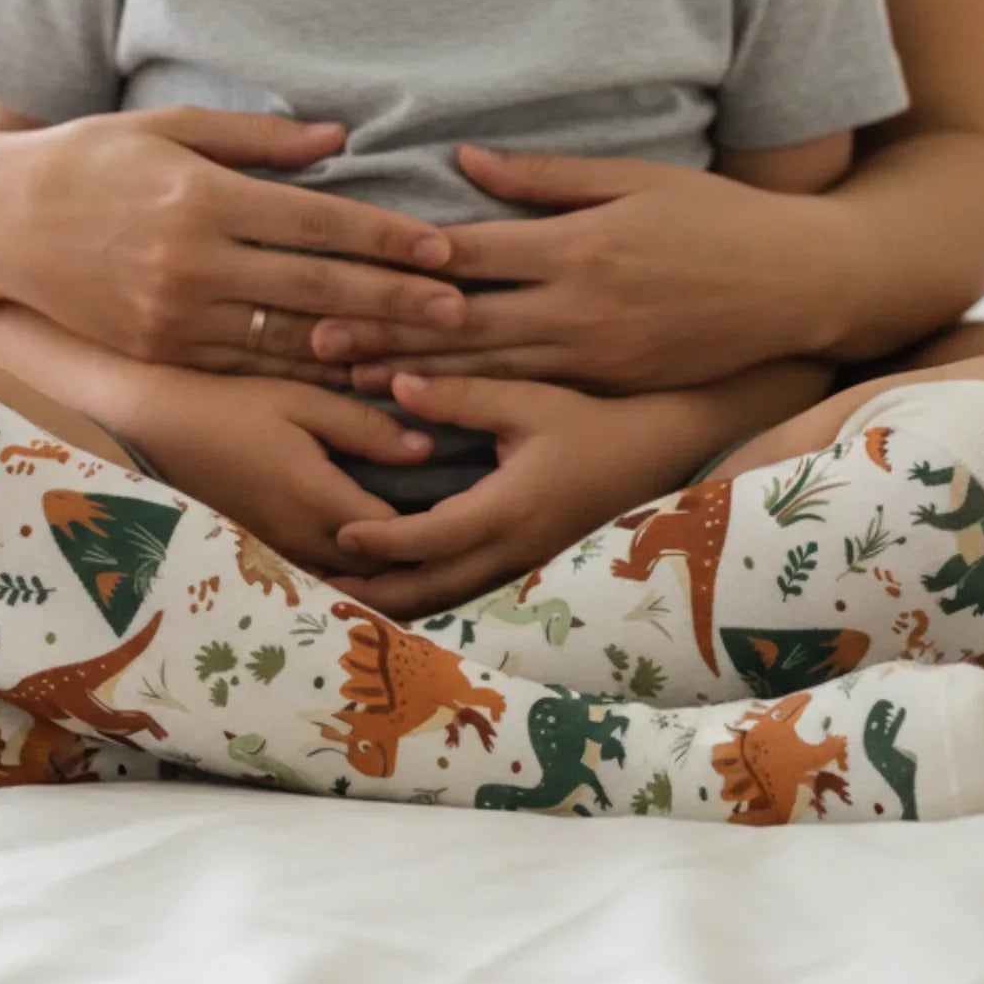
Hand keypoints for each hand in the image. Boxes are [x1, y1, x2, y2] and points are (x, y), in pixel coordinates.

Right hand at [0, 107, 468, 379]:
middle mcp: (191, 264)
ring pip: (289, 339)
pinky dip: (305, 373)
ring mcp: (174, 317)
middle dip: (396, 302)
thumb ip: (256, 139)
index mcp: (202, 198)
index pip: (318, 223)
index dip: (387, 240)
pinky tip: (352, 375)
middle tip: (462, 313)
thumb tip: (340, 139)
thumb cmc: (86, 160)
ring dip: (362, 347)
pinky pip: (249, 368)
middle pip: (317, 288)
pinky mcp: (160, 352)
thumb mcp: (167, 128)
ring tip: (423, 354)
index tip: (445, 250)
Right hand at [123, 371, 436, 575]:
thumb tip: (426, 451)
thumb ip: (365, 429)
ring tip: (425, 541)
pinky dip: (354, 567)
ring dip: (386, 567)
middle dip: (417, 556)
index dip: (436, 526)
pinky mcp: (268, 554)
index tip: (468, 506)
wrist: (158, 429)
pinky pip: (325, 574)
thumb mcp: (302, 401)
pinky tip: (374, 544)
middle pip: (380, 570)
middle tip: (456, 531)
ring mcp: (283, 554)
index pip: (399, 535)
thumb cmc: (232, 404)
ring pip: (353, 579)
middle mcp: (304, 541)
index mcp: (320, 501)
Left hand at [310, 146, 851, 393]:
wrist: (798, 286)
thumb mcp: (634, 180)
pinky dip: (468, 401)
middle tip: (313, 343)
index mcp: (579, 246)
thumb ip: (545, 178)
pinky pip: (523, 394)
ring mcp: (593, 355)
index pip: (471, 255)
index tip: (339, 269)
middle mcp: (579, 308)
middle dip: (385, 332)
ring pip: (484, 369)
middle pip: (461, 322)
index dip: (400, 264)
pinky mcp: (607, 385)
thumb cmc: (715, 221)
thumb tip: (462, 163)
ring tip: (349, 383)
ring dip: (412, 375)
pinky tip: (422, 408)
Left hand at [329, 373, 736, 619]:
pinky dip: (429, 593)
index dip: (381, 541)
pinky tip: (398, 586)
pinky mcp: (531, 567)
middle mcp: (514, 549)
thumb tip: (397, 384)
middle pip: (432, 589)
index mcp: (509, 509)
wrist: (661, 452)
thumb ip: (462, 397)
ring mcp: (525, 565)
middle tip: (322, 586)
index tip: (339, 534)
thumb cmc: (596, 420)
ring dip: (399, 599)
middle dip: (376, 591)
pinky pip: (470, 590)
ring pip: (451, 599)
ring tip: (347, 593)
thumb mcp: (530, 400)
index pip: (431, 538)